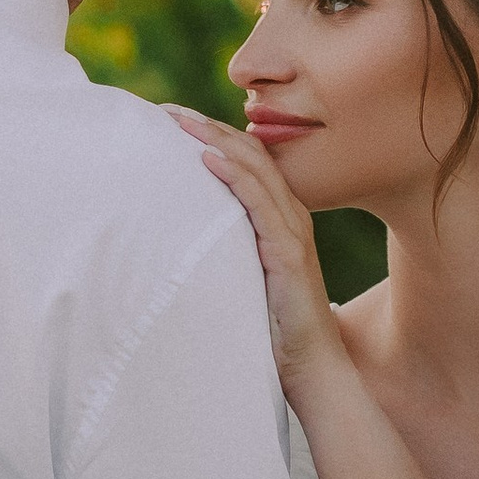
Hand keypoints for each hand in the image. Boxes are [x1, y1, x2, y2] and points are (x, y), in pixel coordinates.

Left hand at [166, 107, 346, 401]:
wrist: (312, 367)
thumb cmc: (275, 327)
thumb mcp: (246, 277)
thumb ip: (228, 251)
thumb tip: (184, 239)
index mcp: (279, 218)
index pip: (247, 161)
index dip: (212, 134)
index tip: (172, 119)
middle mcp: (289, 216)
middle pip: (249, 154)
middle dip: (207, 127)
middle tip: (166, 111)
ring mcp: (291, 233)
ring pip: (255, 169)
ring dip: (214, 140)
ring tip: (179, 122)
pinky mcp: (289, 254)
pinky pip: (261, 204)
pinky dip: (234, 177)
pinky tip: (207, 159)